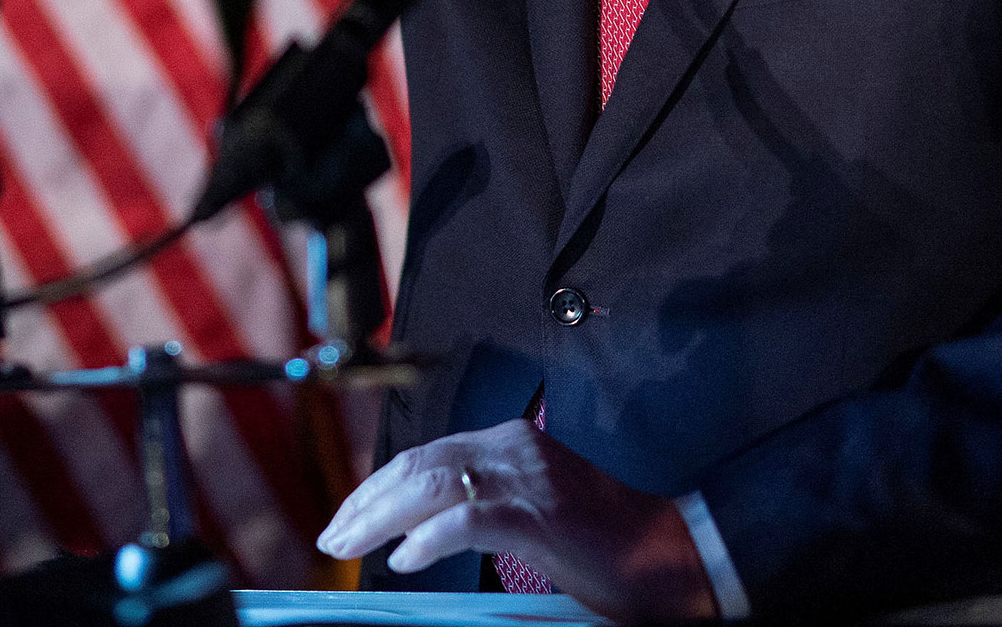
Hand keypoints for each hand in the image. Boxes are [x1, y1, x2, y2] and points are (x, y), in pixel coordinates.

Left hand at [316, 419, 717, 621]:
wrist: (671, 555)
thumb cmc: (603, 545)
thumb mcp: (533, 513)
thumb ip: (483, 507)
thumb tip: (416, 533)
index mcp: (512, 442)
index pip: (426, 455)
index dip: (378, 486)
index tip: (346, 518)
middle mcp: (515, 447)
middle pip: (419, 464)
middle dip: (366, 501)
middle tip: (331, 538)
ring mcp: (529, 477)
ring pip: (432, 483)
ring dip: (380, 518)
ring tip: (349, 548)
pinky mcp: (542, 514)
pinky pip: (469, 517)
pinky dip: (429, 538)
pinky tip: (404, 559)